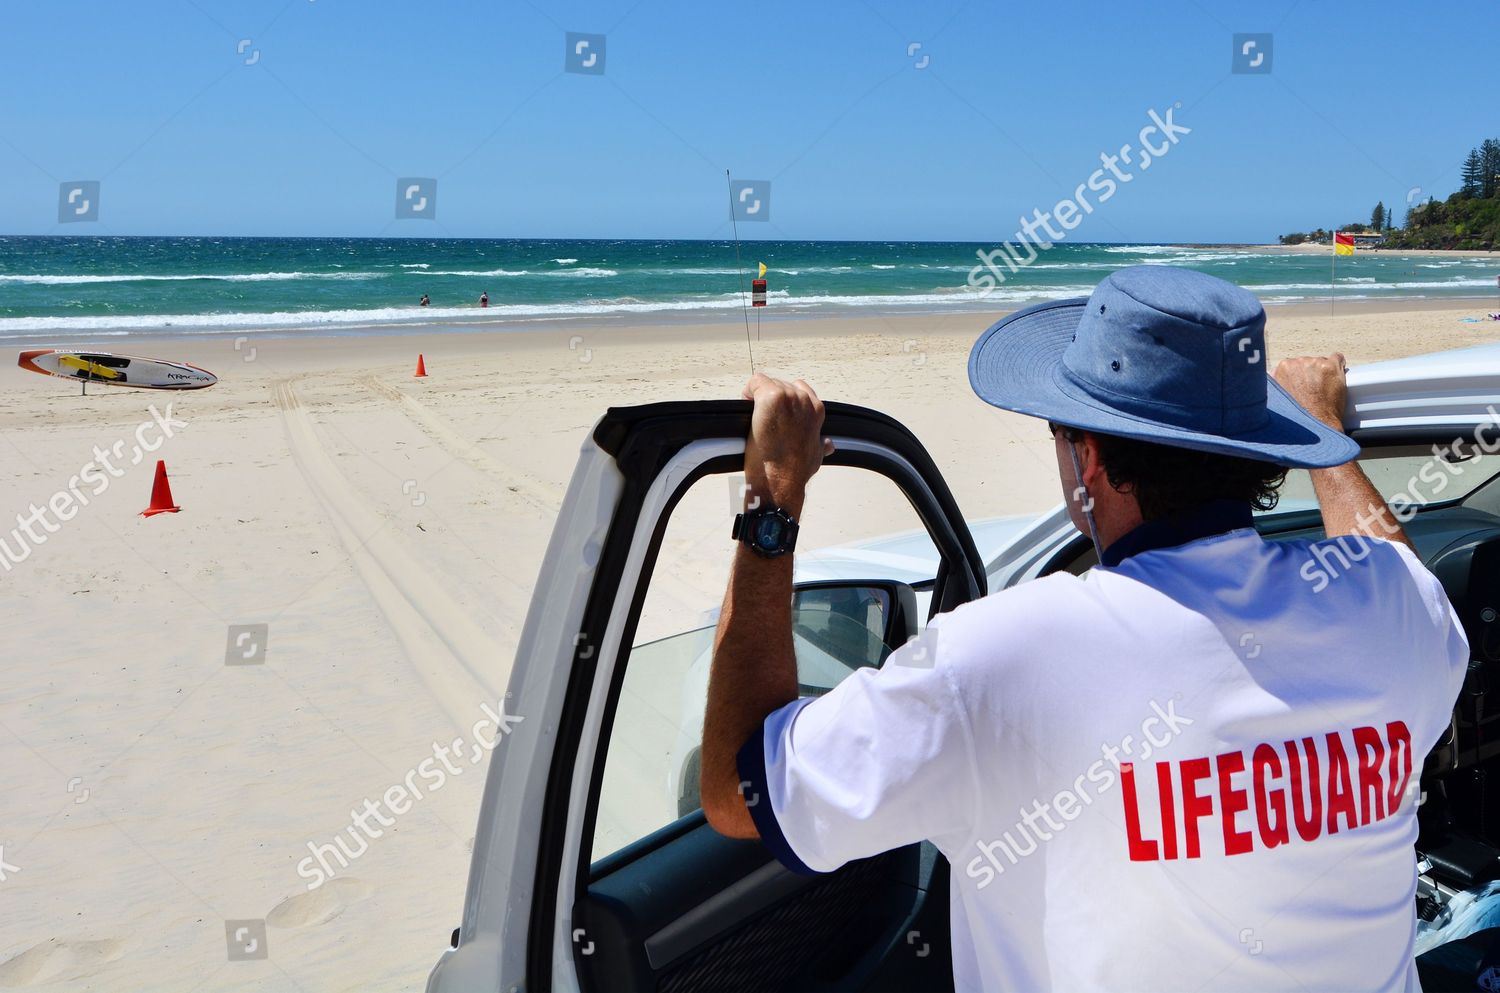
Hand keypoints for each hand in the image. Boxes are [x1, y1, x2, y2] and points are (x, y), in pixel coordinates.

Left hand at [741, 374, 833, 515]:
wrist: (781, 481)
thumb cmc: (796, 472)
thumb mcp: (817, 456)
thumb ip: (822, 445)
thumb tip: (827, 444)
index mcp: (817, 411)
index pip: (799, 389)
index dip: (784, 402)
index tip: (776, 415)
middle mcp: (804, 400)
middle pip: (782, 385)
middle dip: (771, 400)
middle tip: (763, 419)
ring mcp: (788, 398)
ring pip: (768, 383)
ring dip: (759, 397)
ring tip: (755, 416)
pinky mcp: (771, 397)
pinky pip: (755, 382)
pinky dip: (748, 392)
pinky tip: (747, 406)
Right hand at [1273, 353, 1347, 430]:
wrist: (1316, 422)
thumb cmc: (1298, 414)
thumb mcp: (1278, 397)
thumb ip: (1278, 383)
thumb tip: (1276, 377)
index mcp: (1282, 368)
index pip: (1292, 365)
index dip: (1298, 376)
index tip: (1301, 385)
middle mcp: (1297, 362)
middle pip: (1306, 362)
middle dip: (1310, 373)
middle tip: (1313, 389)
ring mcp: (1314, 363)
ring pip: (1321, 361)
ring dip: (1323, 372)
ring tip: (1323, 389)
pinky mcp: (1331, 366)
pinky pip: (1337, 358)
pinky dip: (1338, 366)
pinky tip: (1336, 375)